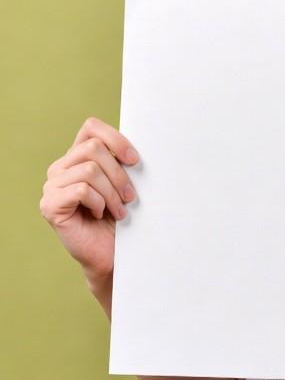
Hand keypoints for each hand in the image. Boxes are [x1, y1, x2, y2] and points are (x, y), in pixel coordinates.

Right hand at [40, 118, 138, 299]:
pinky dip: (99, 202)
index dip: (115, 138)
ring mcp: (52, 187)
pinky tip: (101, 214)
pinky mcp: (50, 205)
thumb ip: (122, 159)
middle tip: (131, 196)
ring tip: (120, 209)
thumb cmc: (120, 213)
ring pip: (90, 170)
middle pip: (93, 148)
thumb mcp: (124, 180)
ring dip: (112, 191)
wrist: (111, 252)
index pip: (91, 127)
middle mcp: (60, 168)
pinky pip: (81, 190)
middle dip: (119, 173)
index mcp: (77, 156)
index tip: (135, 159)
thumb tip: (140, 143)